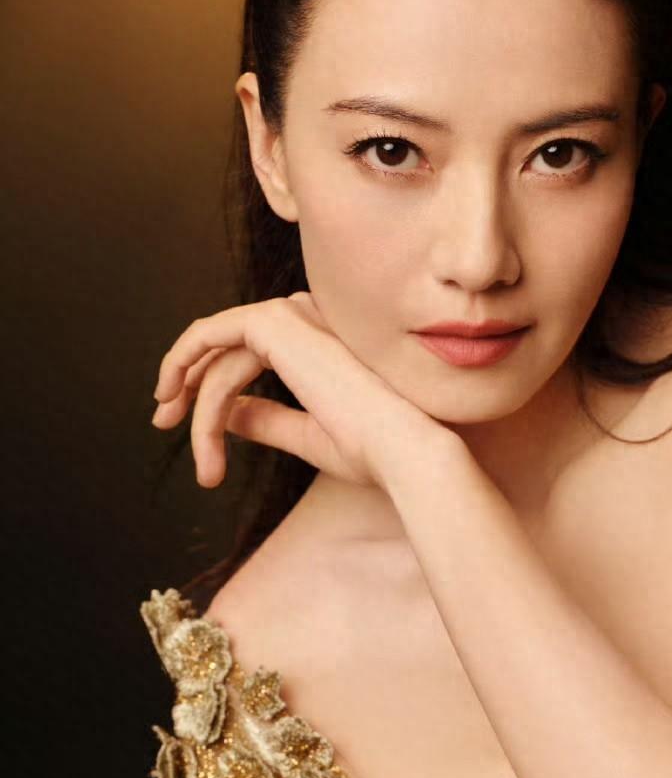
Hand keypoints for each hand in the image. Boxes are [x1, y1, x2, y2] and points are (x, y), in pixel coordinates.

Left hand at [149, 291, 452, 491]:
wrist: (404, 448)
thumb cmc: (374, 449)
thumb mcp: (307, 435)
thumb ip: (267, 419)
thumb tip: (226, 415)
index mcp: (325, 338)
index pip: (251, 351)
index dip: (211, 386)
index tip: (190, 431)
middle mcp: (310, 315)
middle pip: (226, 346)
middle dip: (186, 383)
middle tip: (162, 424)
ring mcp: (295, 313)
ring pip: (219, 356)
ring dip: (197, 406)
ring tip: (205, 464)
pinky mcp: (277, 322)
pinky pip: (210, 339)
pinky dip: (183, 368)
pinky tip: (174, 402)